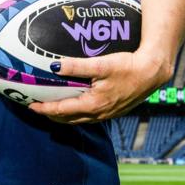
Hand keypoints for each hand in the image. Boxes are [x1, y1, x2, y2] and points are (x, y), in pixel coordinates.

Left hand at [28, 51, 171, 124]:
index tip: (31, 105)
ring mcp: (108, 113)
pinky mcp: (115, 110)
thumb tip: (54, 66)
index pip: (62, 110)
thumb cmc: (128, 66)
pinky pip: (91, 117)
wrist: (153, 72)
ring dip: (65, 117)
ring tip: (53, 110)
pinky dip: (78, 114)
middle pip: (69, 119)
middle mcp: (100, 113)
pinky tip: (77, 107)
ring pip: (81, 120)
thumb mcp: (101, 64)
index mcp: (94, 104)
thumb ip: (76, 66)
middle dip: (52, 115)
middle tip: (38, 108)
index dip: (45, 109)